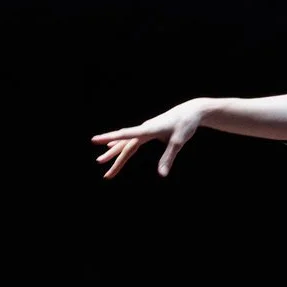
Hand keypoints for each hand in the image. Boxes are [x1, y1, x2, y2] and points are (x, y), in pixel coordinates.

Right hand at [92, 99, 206, 180]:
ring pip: (126, 142)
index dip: (110, 138)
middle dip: (113, 157)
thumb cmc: (185, 125)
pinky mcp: (149, 130)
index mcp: (148, 129)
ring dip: (115, 152)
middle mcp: (144, 129)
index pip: (126, 135)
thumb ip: (168, 158)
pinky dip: (121, 145)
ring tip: (101, 160)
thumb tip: (162, 175)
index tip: (96, 140)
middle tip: (100, 166)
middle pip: (125, 144)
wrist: (191, 111)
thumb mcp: (178, 142)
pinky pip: (131, 139)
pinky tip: (113, 146)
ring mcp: (145, 129)